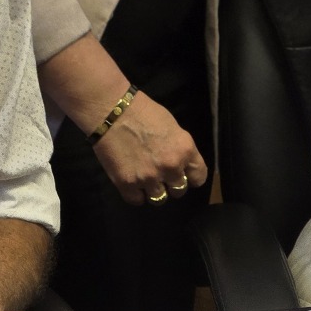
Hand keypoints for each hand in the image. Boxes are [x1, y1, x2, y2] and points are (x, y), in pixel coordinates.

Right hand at [91, 89, 208, 204]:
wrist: (110, 109)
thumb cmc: (142, 110)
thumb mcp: (172, 126)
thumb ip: (179, 148)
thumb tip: (180, 163)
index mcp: (184, 150)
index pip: (199, 177)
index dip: (191, 176)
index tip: (183, 174)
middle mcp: (170, 167)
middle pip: (179, 191)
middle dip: (171, 183)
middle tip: (160, 174)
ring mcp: (148, 178)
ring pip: (159, 199)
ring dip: (153, 190)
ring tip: (144, 178)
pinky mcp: (127, 183)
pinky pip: (137, 200)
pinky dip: (134, 193)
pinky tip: (131, 182)